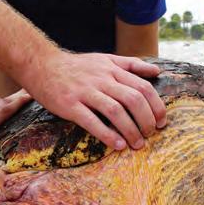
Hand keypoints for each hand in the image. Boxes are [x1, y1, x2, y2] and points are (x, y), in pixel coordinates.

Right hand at [23, 51, 166, 150]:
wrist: (41, 65)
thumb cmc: (76, 67)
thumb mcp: (105, 59)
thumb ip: (131, 65)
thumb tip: (156, 72)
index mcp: (112, 69)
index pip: (143, 87)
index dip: (156, 106)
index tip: (162, 122)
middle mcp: (102, 79)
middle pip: (133, 99)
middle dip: (146, 120)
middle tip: (150, 135)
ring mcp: (85, 92)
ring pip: (115, 111)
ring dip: (130, 130)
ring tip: (137, 144)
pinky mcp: (70, 105)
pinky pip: (92, 121)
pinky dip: (107, 135)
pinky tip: (118, 145)